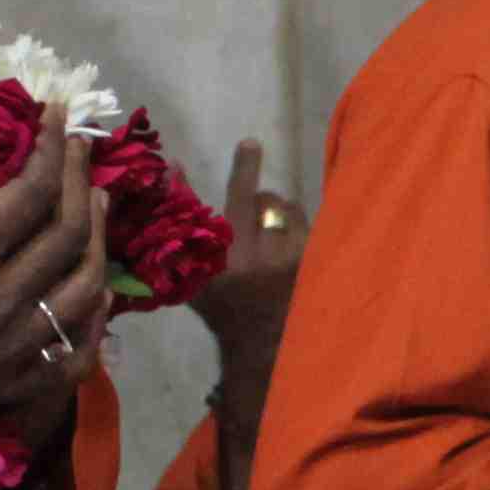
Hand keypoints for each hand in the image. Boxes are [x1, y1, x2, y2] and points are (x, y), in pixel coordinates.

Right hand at [0, 107, 112, 454]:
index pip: (32, 192)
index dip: (52, 148)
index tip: (59, 114)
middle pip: (68, 235)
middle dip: (81, 183)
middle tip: (82, 150)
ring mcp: (9, 350)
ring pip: (84, 291)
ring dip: (99, 241)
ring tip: (98, 205)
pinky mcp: (5, 385)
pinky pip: (73, 354)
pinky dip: (94, 320)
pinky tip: (93, 297)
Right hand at [191, 134, 305, 363]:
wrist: (261, 347)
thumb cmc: (224, 309)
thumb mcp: (193, 270)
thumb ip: (182, 221)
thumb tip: (172, 171)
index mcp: (236, 250)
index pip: (241, 198)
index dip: (245, 168)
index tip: (251, 143)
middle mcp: (270, 251)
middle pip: (271, 203)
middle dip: (262, 200)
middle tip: (255, 210)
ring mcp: (299, 259)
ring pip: (295, 215)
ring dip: (284, 214)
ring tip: (274, 229)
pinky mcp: (317, 268)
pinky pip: (312, 234)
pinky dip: (301, 234)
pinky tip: (294, 248)